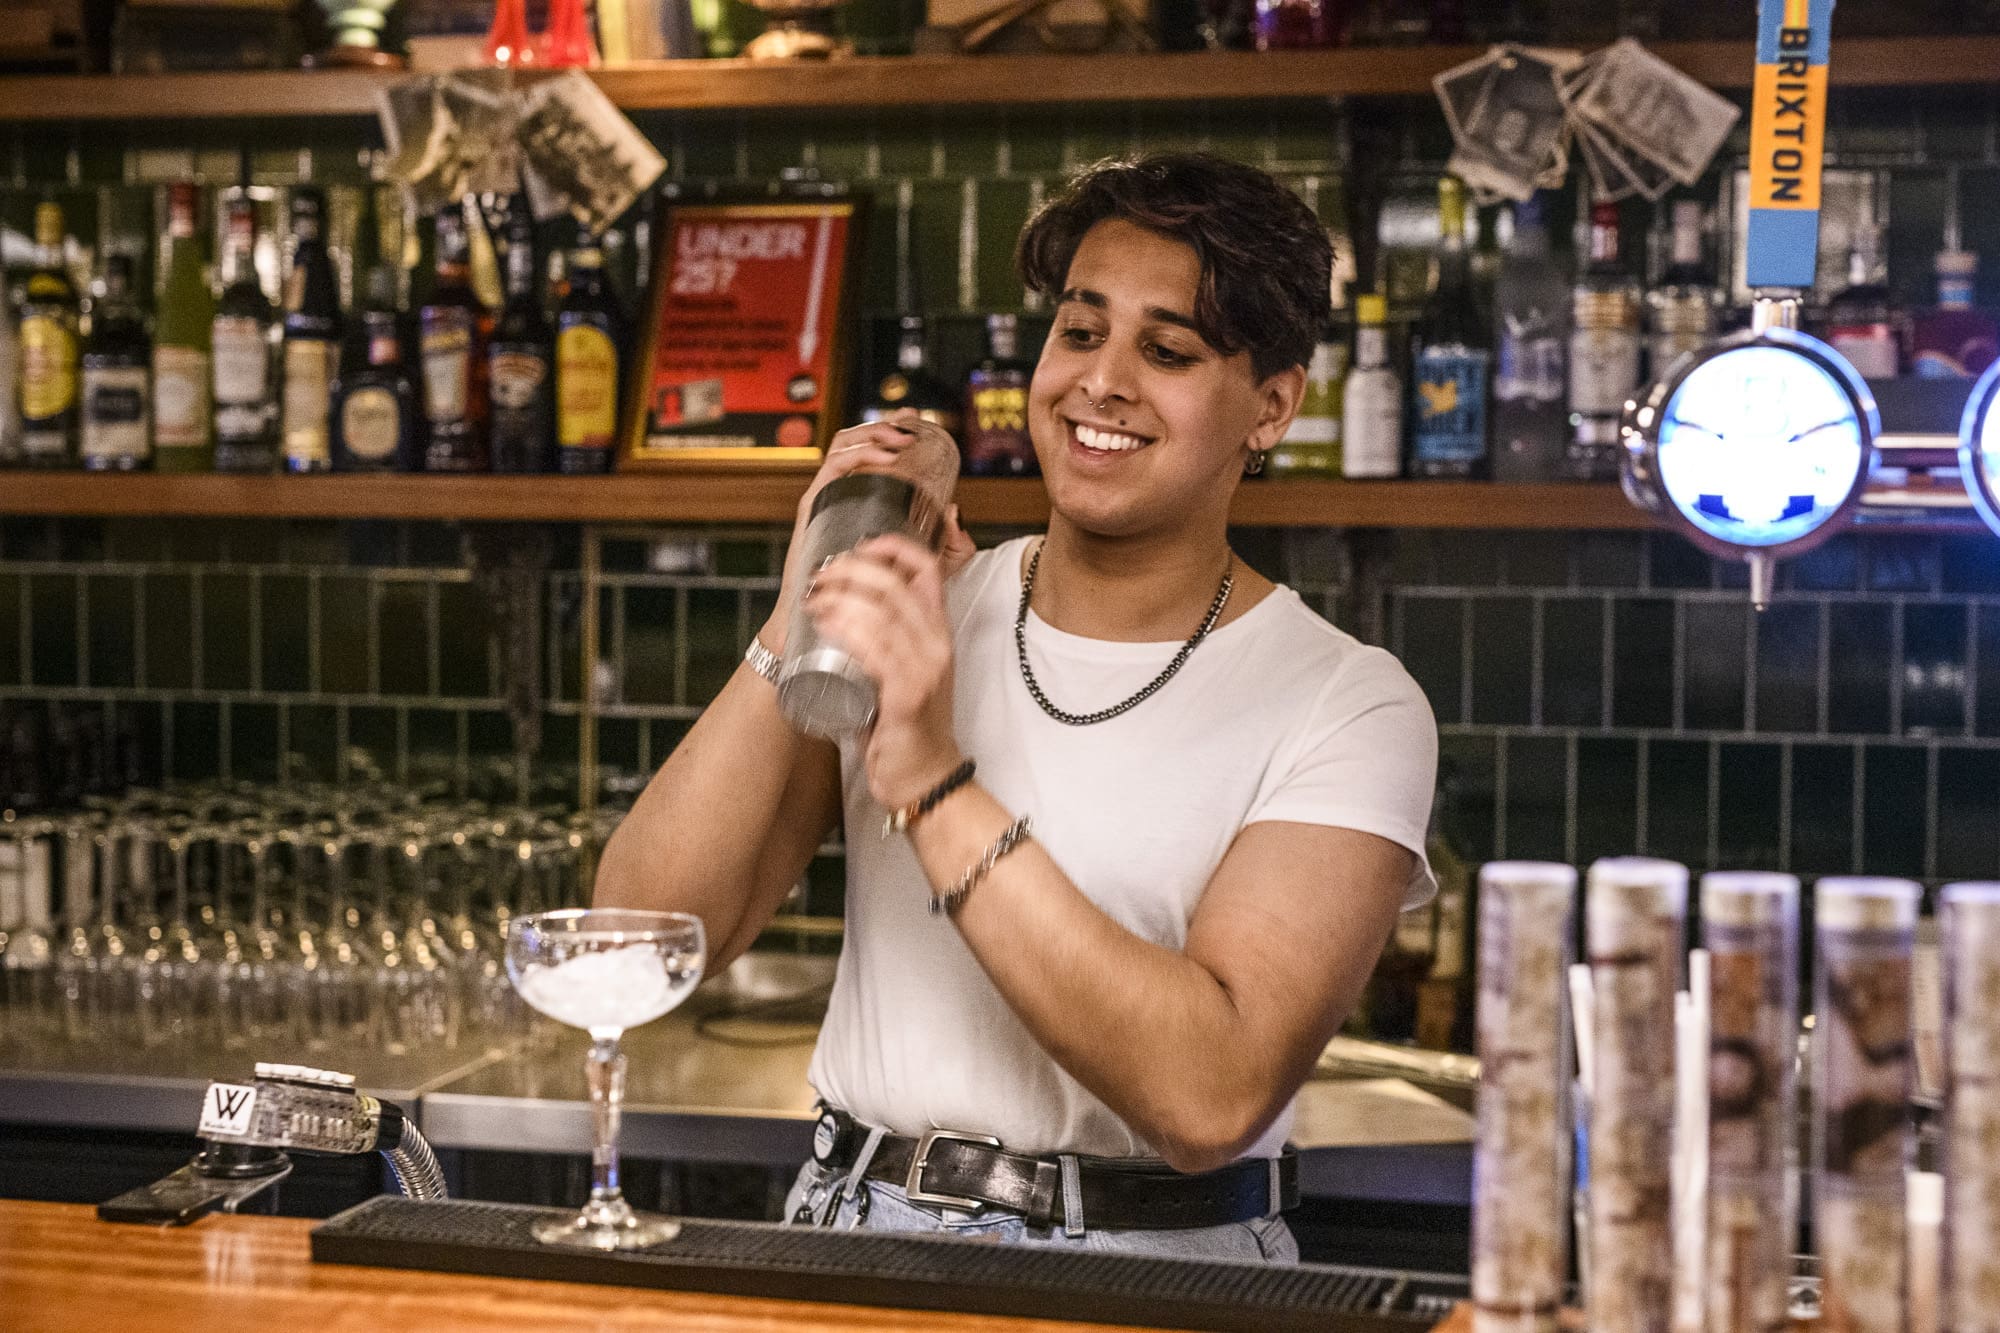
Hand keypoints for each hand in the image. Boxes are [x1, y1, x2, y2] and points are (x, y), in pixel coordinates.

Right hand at [765, 411, 969, 651]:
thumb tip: (955, 513)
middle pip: (855, 441)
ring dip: (873, 434)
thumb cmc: (870, 595)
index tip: (916, 420)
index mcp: (859, 499)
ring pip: (842, 446)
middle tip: (911, 424)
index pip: (870, 450)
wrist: (831, 622)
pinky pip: (833, 469)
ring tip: (900, 440)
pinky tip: (885, 459)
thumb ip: (948, 546)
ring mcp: (827, 498)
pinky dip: (859, 455)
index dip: (891, 429)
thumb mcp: (921, 565)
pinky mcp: (816, 507)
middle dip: (883, 424)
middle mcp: (841, 493)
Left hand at [804, 533, 964, 809]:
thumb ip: (887, 639)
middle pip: (896, 585)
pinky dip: (850, 631)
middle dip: (851, 570)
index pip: (927, 570)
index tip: (859, 546)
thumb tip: (842, 607)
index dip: (893, 547)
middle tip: (819, 577)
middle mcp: (937, 644)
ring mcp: (926, 669)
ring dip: (841, 598)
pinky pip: (878, 652)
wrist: (926, 777)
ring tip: (813, 600)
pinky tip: (826, 624)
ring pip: (884, 614)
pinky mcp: (909, 696)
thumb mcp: (905, 669)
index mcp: (938, 632)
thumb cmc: (907, 724)